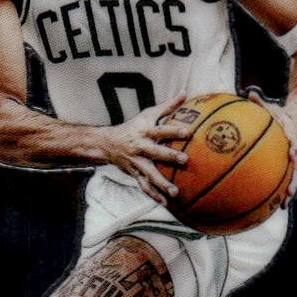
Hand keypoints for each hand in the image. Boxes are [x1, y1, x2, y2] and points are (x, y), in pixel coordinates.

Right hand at [102, 90, 192, 204]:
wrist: (108, 143)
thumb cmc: (134, 126)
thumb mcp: (148, 114)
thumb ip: (168, 106)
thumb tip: (185, 92)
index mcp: (145, 131)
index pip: (160, 129)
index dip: (173, 130)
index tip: (188, 132)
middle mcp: (140, 147)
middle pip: (156, 152)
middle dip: (169, 156)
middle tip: (184, 160)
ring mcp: (137, 162)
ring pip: (149, 174)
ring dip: (162, 184)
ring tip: (175, 193)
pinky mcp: (135, 173)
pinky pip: (144, 186)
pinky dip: (154, 195)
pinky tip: (165, 203)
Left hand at [245, 88, 296, 208]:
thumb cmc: (280, 113)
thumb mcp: (271, 107)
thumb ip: (260, 101)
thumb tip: (250, 92)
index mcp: (291, 136)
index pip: (294, 142)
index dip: (293, 147)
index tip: (292, 153)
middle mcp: (294, 150)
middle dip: (294, 181)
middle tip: (289, 194)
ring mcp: (292, 158)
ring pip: (293, 177)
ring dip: (289, 191)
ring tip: (283, 206)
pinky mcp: (288, 163)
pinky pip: (283, 176)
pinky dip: (278, 188)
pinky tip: (270, 201)